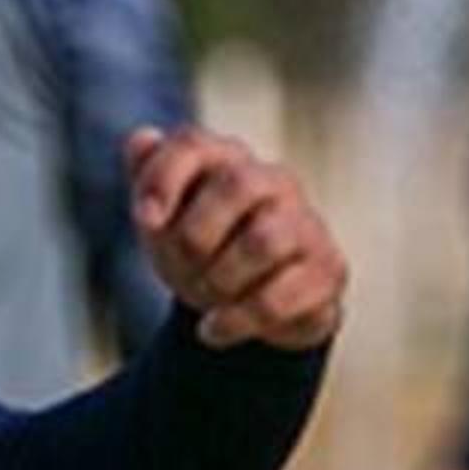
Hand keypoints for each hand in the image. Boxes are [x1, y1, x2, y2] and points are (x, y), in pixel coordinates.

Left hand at [125, 127, 347, 350]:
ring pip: (264, 239)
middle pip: (237, 184)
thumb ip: (149, 180)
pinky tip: (213, 330)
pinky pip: (279, 295)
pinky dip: (235, 319)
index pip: (193, 143)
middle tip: (183, 268)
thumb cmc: (205, 251)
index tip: (145, 221)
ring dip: (220, 279)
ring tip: (206, 297)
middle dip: (195, 236)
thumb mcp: (165, 222)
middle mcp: (273, 182)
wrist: (251, 309)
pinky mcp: (327, 271)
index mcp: (227, 161)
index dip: (163, 178)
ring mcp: (306, 224)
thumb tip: (141, 140)